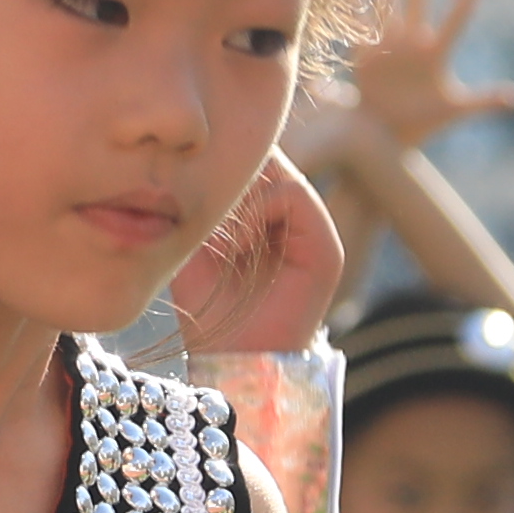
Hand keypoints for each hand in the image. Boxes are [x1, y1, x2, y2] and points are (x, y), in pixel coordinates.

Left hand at [165, 146, 343, 357]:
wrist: (229, 361)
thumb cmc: (205, 307)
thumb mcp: (192, 240)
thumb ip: (200, 196)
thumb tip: (197, 152)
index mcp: (266, 216)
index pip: (251, 161)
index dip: (221, 162)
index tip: (187, 188)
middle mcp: (294, 220)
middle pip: (265, 158)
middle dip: (229, 176)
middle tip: (199, 206)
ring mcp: (313, 232)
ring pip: (278, 171)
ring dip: (240, 195)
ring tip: (217, 236)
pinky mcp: (326, 249)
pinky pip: (293, 194)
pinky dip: (258, 210)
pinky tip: (234, 242)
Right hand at [333, 0, 513, 164]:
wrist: (387, 137)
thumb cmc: (422, 123)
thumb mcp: (455, 110)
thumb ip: (485, 101)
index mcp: (436, 55)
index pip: (455, 22)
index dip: (465, 1)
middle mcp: (413, 44)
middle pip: (419, 3)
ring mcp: (389, 47)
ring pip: (388, 7)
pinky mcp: (365, 57)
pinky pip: (360, 28)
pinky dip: (356, 10)